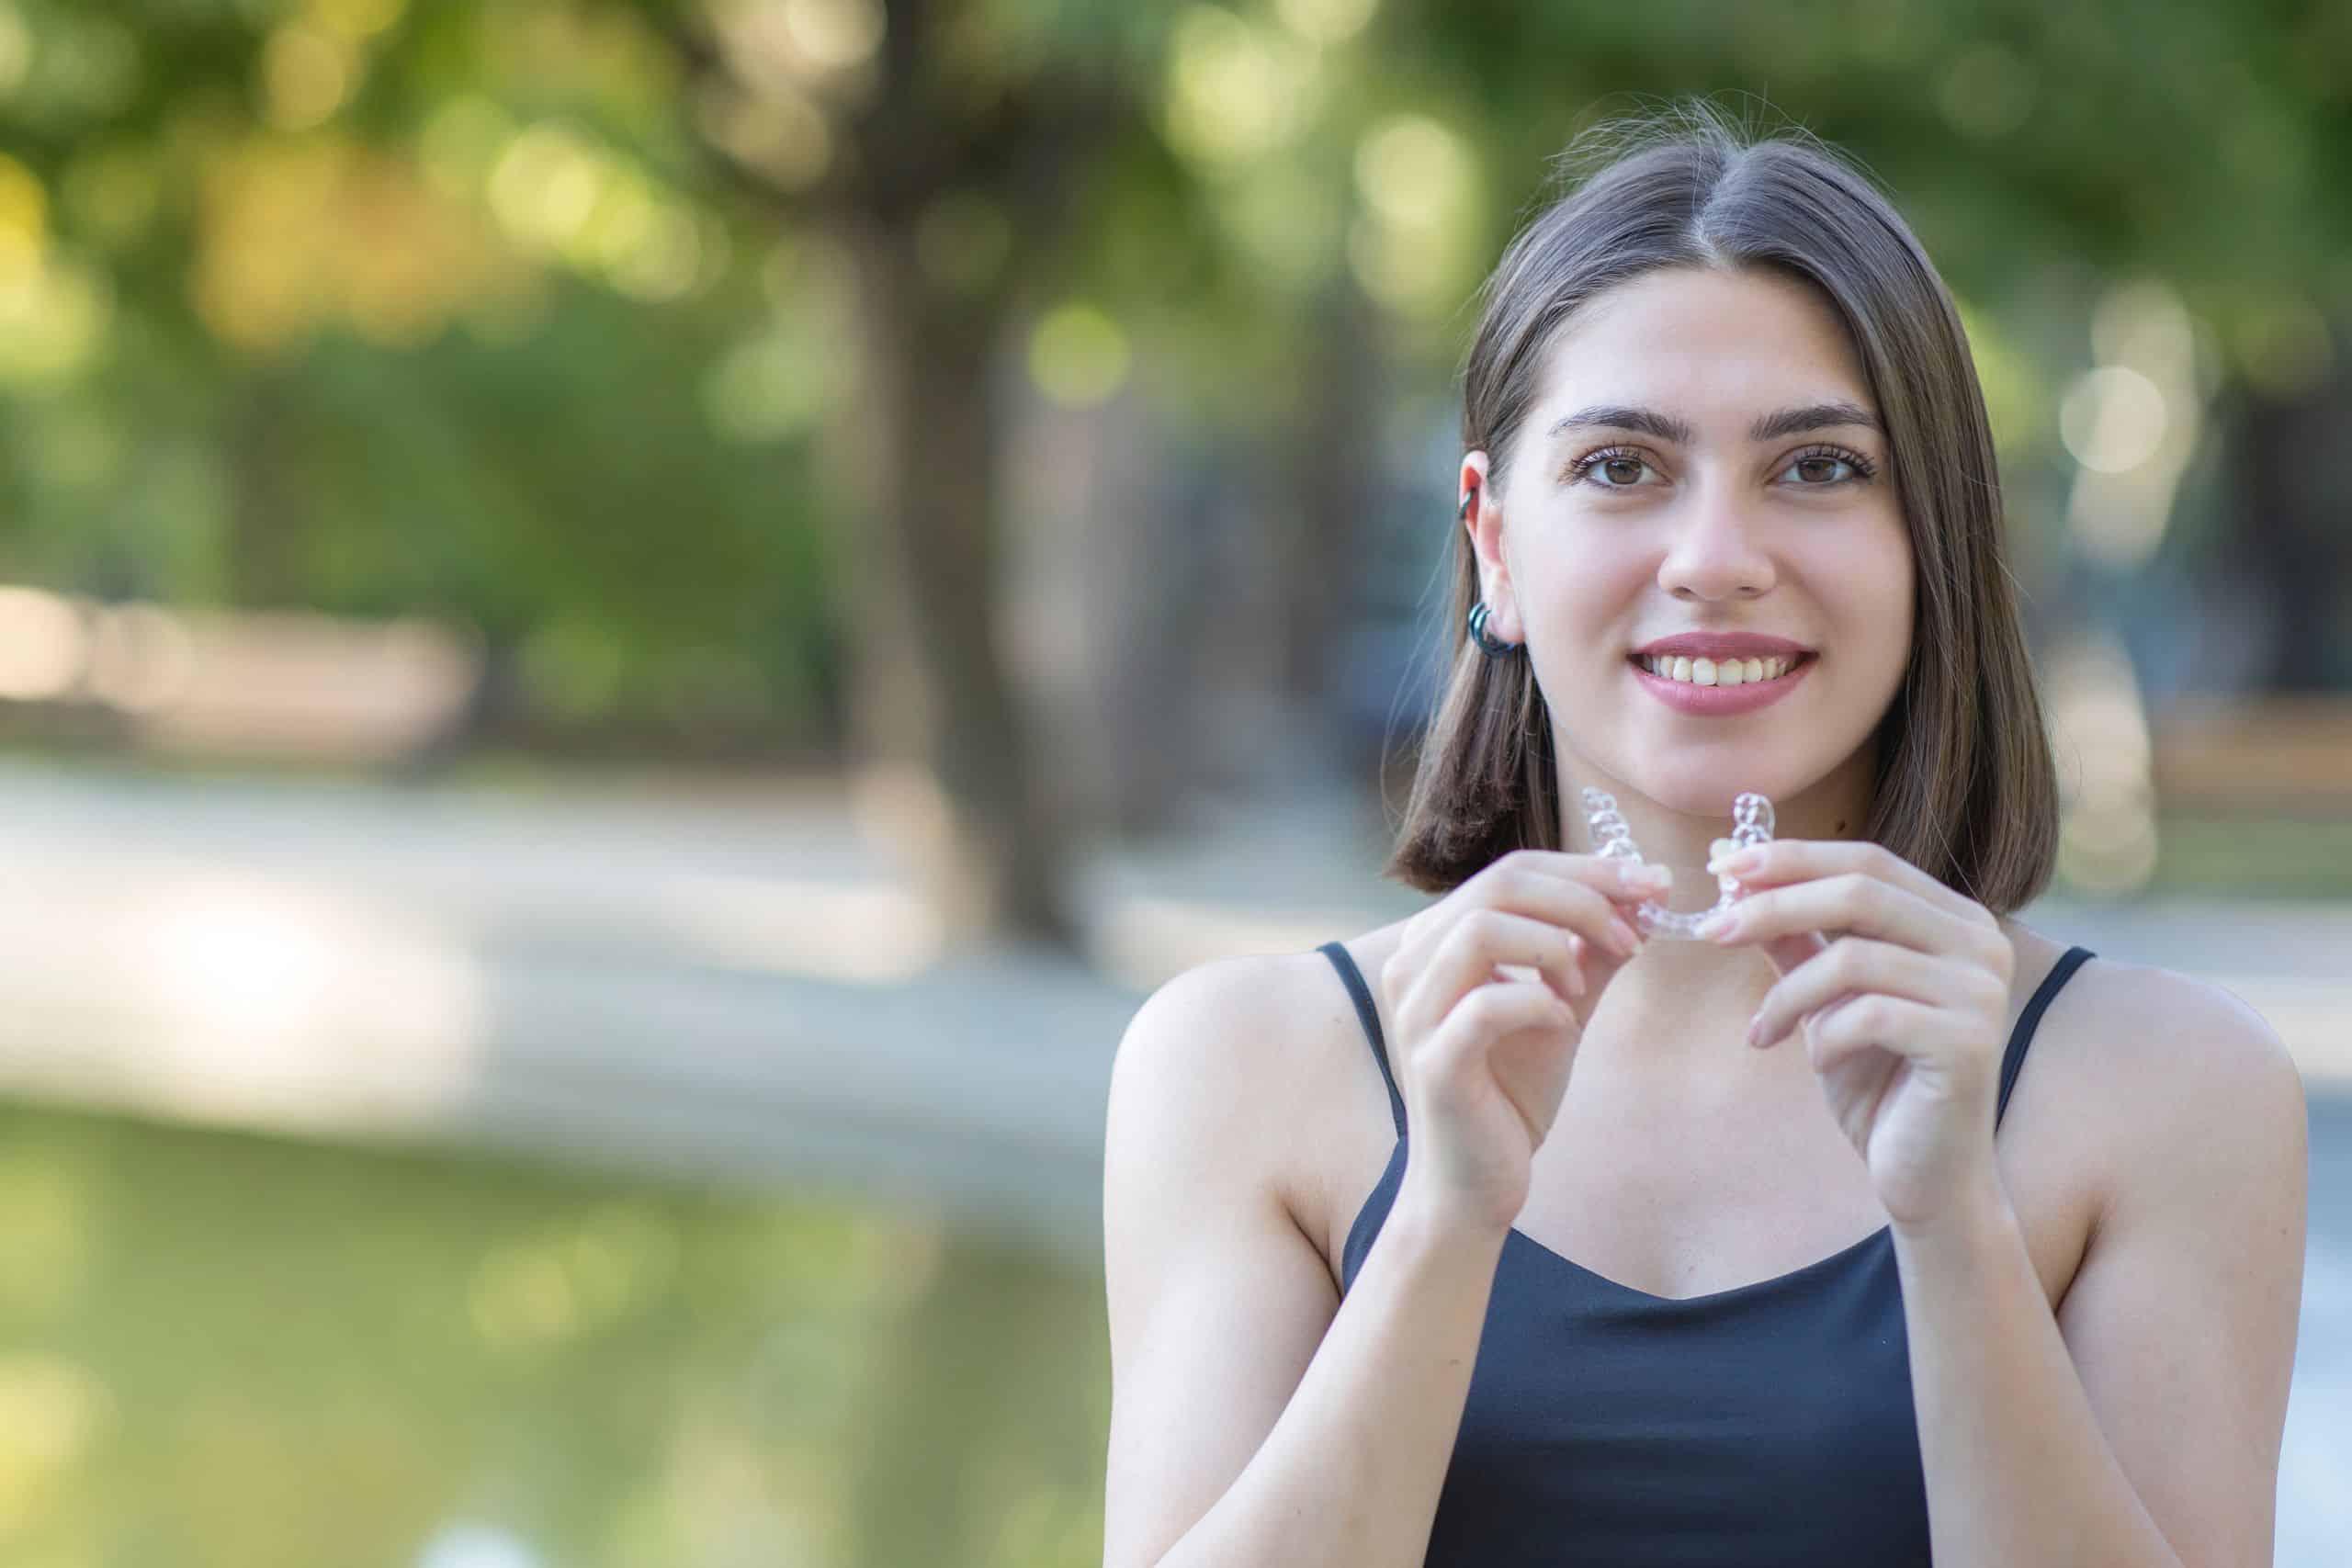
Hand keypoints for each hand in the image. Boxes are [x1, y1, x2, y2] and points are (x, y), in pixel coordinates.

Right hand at [1379, 850, 1668, 1238]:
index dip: (1588, 870)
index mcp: (1439, 942)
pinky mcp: (1434, 1062)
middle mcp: (1414, 965)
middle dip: (1583, 896)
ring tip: (1589, 981)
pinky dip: (1539, 1003)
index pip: (1512, 871)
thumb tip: (1644, 899)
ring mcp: (1417, 1012)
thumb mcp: (1562, 1009)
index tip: (1652, 885)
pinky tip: (1563, 1022)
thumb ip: (1591, 955)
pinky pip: (1486, 1007)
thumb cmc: (1510, 1094)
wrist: (1475, 1184)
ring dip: (1557, 944)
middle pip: (1499, 884)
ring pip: (1483, 929)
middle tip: (1638, 927)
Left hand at [1698, 839, 2016, 1232]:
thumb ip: (1798, 943)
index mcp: (1955, 920)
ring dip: (1790, 993)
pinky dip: (1823, 1035)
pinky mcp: (1969, 1043)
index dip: (1793, 858)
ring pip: (1857, 957)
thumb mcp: (1826, 1001)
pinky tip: (1812, 1061)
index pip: (1869, 860)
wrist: (1927, 1177)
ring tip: (1763, 1029)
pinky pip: (1869, 1015)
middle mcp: (1982, 944)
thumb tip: (1738, 882)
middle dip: (1775, 905)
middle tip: (1713, 929)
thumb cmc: (1880, 1084)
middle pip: (1861, 892)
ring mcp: (1981, 992)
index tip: (1723, 866)